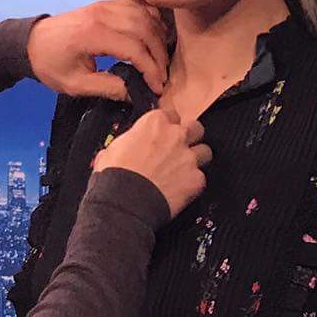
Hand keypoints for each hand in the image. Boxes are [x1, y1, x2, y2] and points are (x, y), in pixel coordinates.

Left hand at [27, 0, 168, 102]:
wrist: (33, 42)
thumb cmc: (51, 64)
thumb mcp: (76, 84)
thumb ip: (107, 88)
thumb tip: (134, 94)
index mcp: (93, 34)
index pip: (134, 49)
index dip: (150, 69)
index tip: (157, 86)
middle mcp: (102, 14)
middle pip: (144, 29)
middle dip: (158, 55)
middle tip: (162, 76)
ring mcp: (105, 5)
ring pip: (144, 15)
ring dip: (158, 37)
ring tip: (160, 60)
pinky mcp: (106, 4)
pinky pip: (136, 6)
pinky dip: (150, 19)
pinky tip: (155, 36)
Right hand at [94, 104, 210, 218]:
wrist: (124, 203)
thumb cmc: (114, 177)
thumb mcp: (112, 150)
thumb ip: (127, 142)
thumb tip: (123, 148)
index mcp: (154, 123)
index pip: (170, 114)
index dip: (167, 125)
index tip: (163, 134)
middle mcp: (176, 136)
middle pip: (195, 128)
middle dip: (190, 137)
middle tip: (179, 149)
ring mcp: (189, 158)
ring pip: (205, 151)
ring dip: (197, 159)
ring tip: (184, 170)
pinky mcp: (196, 180)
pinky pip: (201, 178)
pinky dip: (193, 184)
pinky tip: (181, 190)